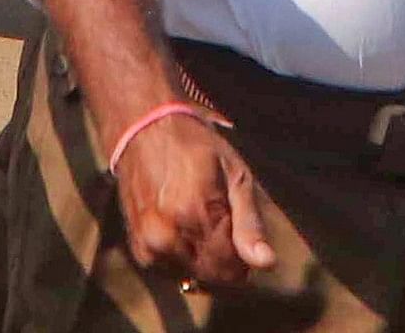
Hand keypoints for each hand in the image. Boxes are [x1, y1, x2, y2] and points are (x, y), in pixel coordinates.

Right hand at [112, 108, 281, 293]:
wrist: (140, 129)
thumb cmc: (195, 147)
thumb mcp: (235, 176)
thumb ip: (250, 224)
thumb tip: (267, 264)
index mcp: (195, 215)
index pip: (234, 269)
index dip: (244, 255)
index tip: (240, 229)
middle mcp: (166, 236)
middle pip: (214, 275)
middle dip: (225, 258)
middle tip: (220, 223)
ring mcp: (148, 244)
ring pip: (194, 275)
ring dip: (204, 259)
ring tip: (199, 223)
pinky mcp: (138, 247)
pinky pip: (173, 271)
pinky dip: (183, 258)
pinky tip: (181, 229)